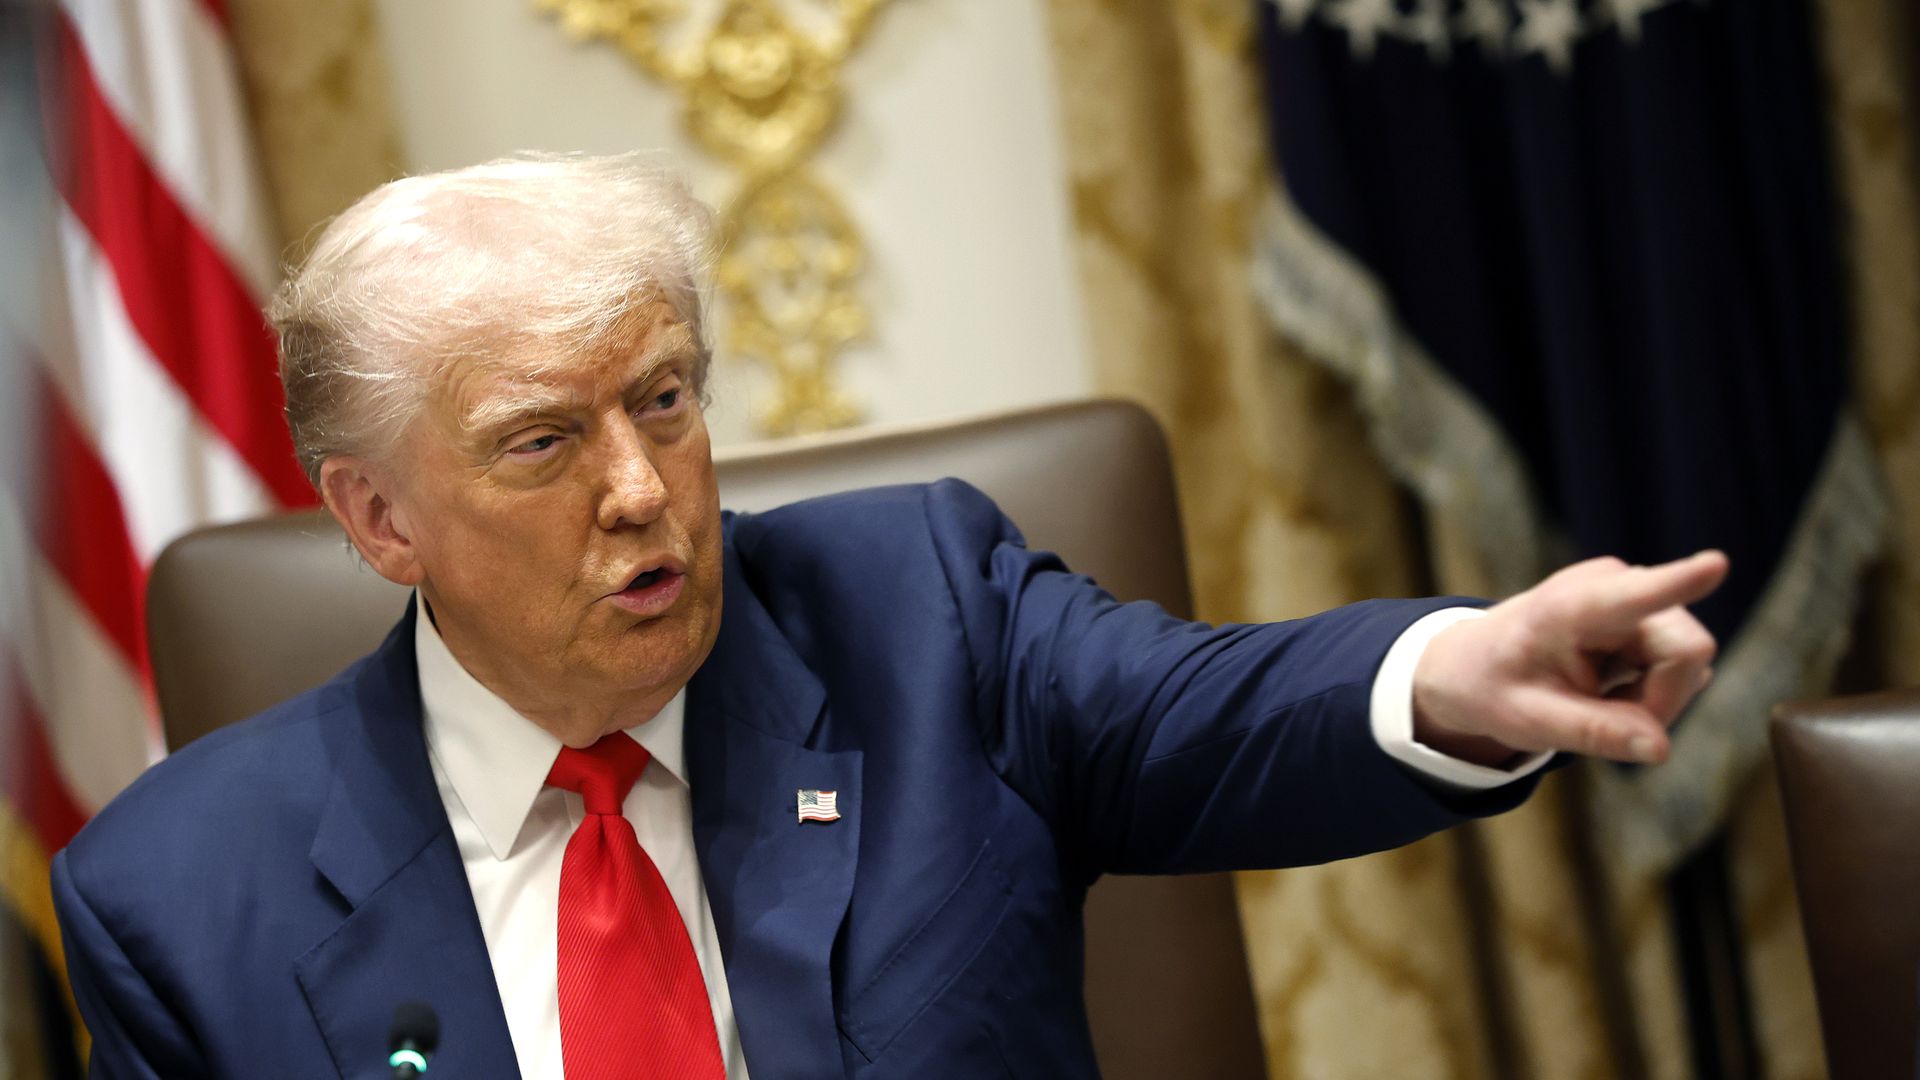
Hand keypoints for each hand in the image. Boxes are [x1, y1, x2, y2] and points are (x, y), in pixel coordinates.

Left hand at [1411, 551, 1729, 766]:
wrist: (1475, 663)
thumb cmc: (1496, 687)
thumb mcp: (1530, 722)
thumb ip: (1594, 734)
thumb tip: (1659, 749)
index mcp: (1570, 607)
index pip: (1634, 595)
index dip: (1679, 582)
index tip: (1717, 564)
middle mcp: (1612, 585)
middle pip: (1687, 650)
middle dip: (1662, 698)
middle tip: (1606, 718)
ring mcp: (1635, 593)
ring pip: (1688, 661)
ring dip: (1652, 697)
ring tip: (1594, 697)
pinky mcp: (1650, 609)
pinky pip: (1681, 662)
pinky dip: (1651, 689)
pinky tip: (1609, 684)